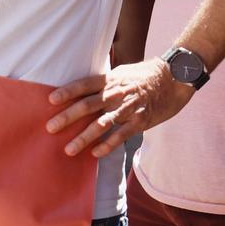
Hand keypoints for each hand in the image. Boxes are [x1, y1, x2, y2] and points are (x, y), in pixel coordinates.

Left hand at [46, 59, 193, 158]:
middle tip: (50, 127)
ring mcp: (128, 108)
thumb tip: (80, 89)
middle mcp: (116, 94)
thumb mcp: (121, 72)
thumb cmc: (143, 76)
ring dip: (83, 137)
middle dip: (67, 117)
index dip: (67, 92)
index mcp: (109, 79)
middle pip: (87, 105)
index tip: (50, 100)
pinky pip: (120, 135)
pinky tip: (95, 153)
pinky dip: (107, 145)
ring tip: (68, 149)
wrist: (175, 78)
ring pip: (101, 124)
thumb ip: (102, 82)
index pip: (84, 85)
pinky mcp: (140, 121)